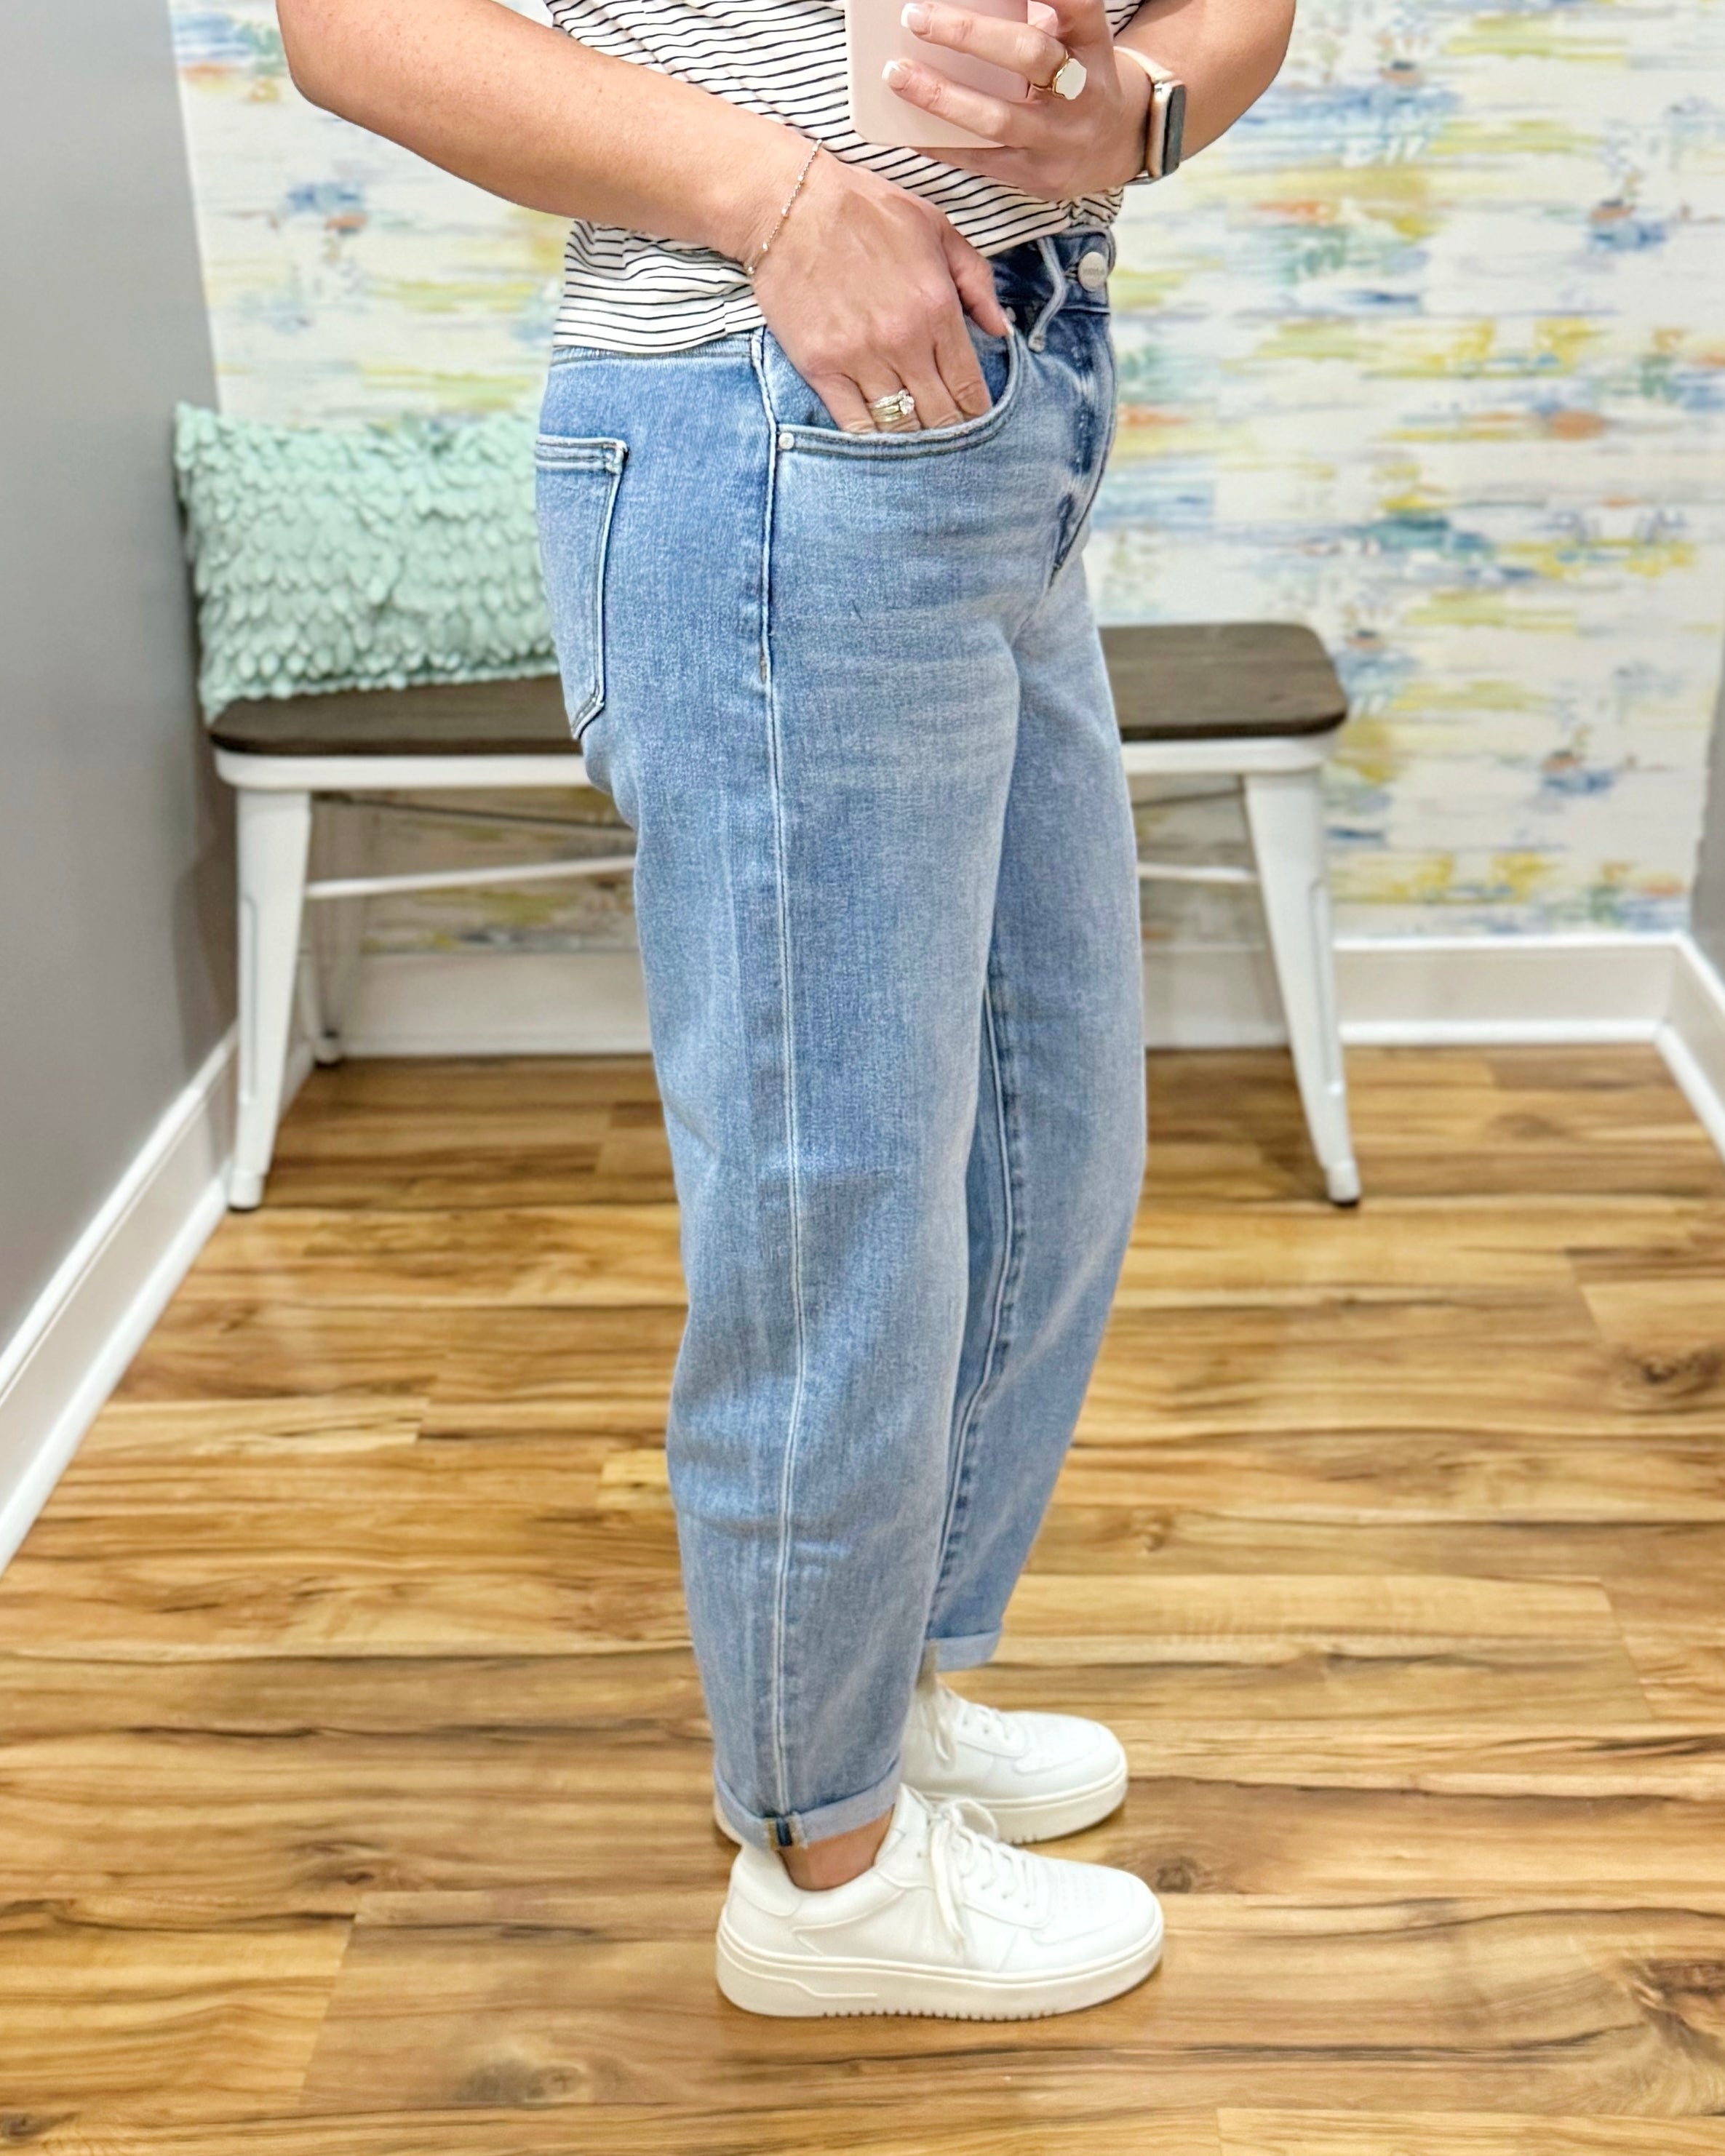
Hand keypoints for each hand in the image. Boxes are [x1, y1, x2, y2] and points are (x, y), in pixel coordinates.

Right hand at [747, 149, 1010, 432]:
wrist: (791, 204)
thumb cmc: (865, 209)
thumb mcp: (936, 228)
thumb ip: (975, 280)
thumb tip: (1001, 330)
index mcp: (937, 308)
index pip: (969, 386)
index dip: (976, 411)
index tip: (975, 418)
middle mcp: (903, 342)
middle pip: (939, 415)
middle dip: (949, 430)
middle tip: (949, 436)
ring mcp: (860, 358)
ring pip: (899, 426)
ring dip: (912, 440)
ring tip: (916, 439)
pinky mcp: (821, 367)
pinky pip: (854, 423)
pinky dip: (871, 437)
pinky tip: (879, 437)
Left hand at [887, 0, 1151, 201]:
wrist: (1112, 148)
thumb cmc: (1074, 78)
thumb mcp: (1070, 39)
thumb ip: (1034, 16)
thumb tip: (963, 5)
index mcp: (1091, 44)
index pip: (1078, 6)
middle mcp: (1082, 91)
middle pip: (1028, 55)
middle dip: (969, 35)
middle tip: (916, 18)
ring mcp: (1058, 138)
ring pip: (998, 119)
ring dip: (942, 97)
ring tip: (897, 75)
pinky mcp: (1036, 175)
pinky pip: (980, 161)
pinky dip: (940, 144)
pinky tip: (907, 129)